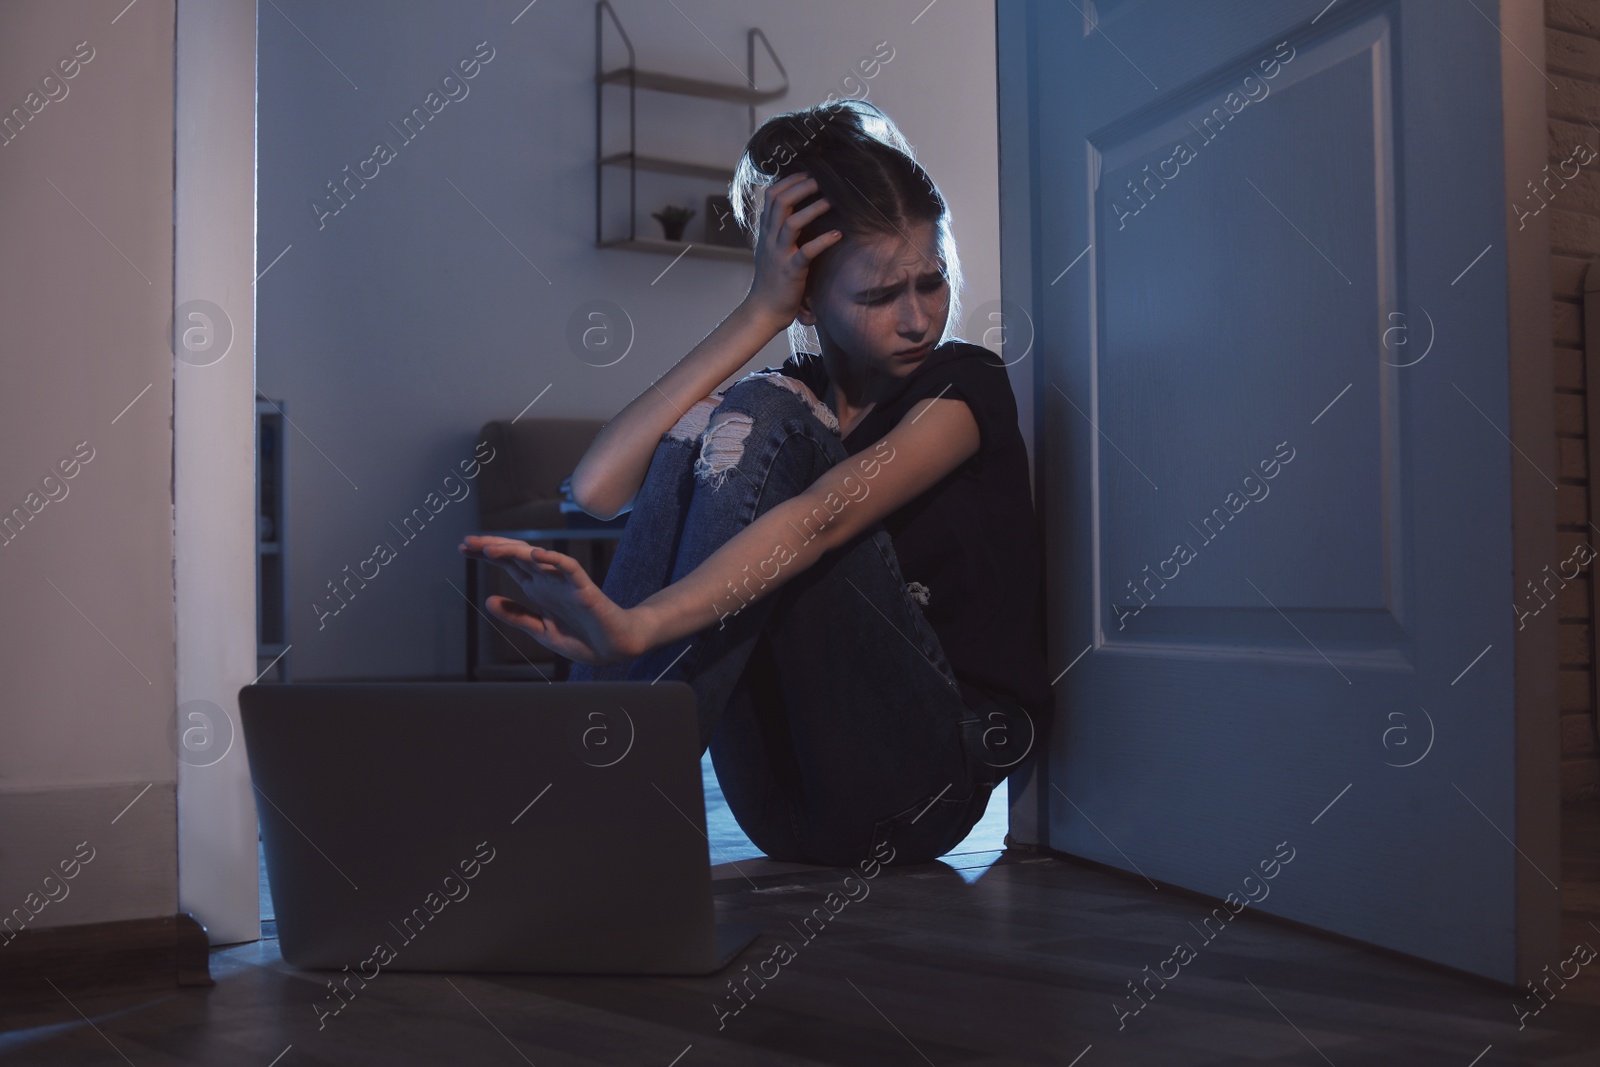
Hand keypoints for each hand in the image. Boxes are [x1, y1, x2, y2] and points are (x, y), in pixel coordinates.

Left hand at [458, 535, 651, 664]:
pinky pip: (568, 568)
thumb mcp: (541, 631)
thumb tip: (488, 600)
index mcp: (537, 589)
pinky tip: (536, 554)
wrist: (615, 647)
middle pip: (516, 556)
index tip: (462, 548)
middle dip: (492, 547)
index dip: (486, 555)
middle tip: (467, 542)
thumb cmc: (582, 638)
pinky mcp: (584, 589)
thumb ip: (517, 615)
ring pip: (537, 558)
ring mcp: (565, 582)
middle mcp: (548, 581)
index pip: (507, 565)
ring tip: (490, 548)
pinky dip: (553, 560)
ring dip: (514, 551)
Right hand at [743, 171, 843, 326]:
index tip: (807, 173)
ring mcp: (779, 254)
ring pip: (791, 223)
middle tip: (821, 180)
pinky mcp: (791, 271)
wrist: (763, 310)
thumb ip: (778, 231)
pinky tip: (838, 235)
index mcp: (765, 232)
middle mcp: (769, 239)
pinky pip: (807, 252)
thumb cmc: (772, 281)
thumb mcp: (770, 250)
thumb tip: (794, 211)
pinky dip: (823, 241)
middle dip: (801, 187)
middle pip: (779, 202)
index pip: (770, 196)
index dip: (788, 181)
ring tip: (831, 201)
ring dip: (813, 209)